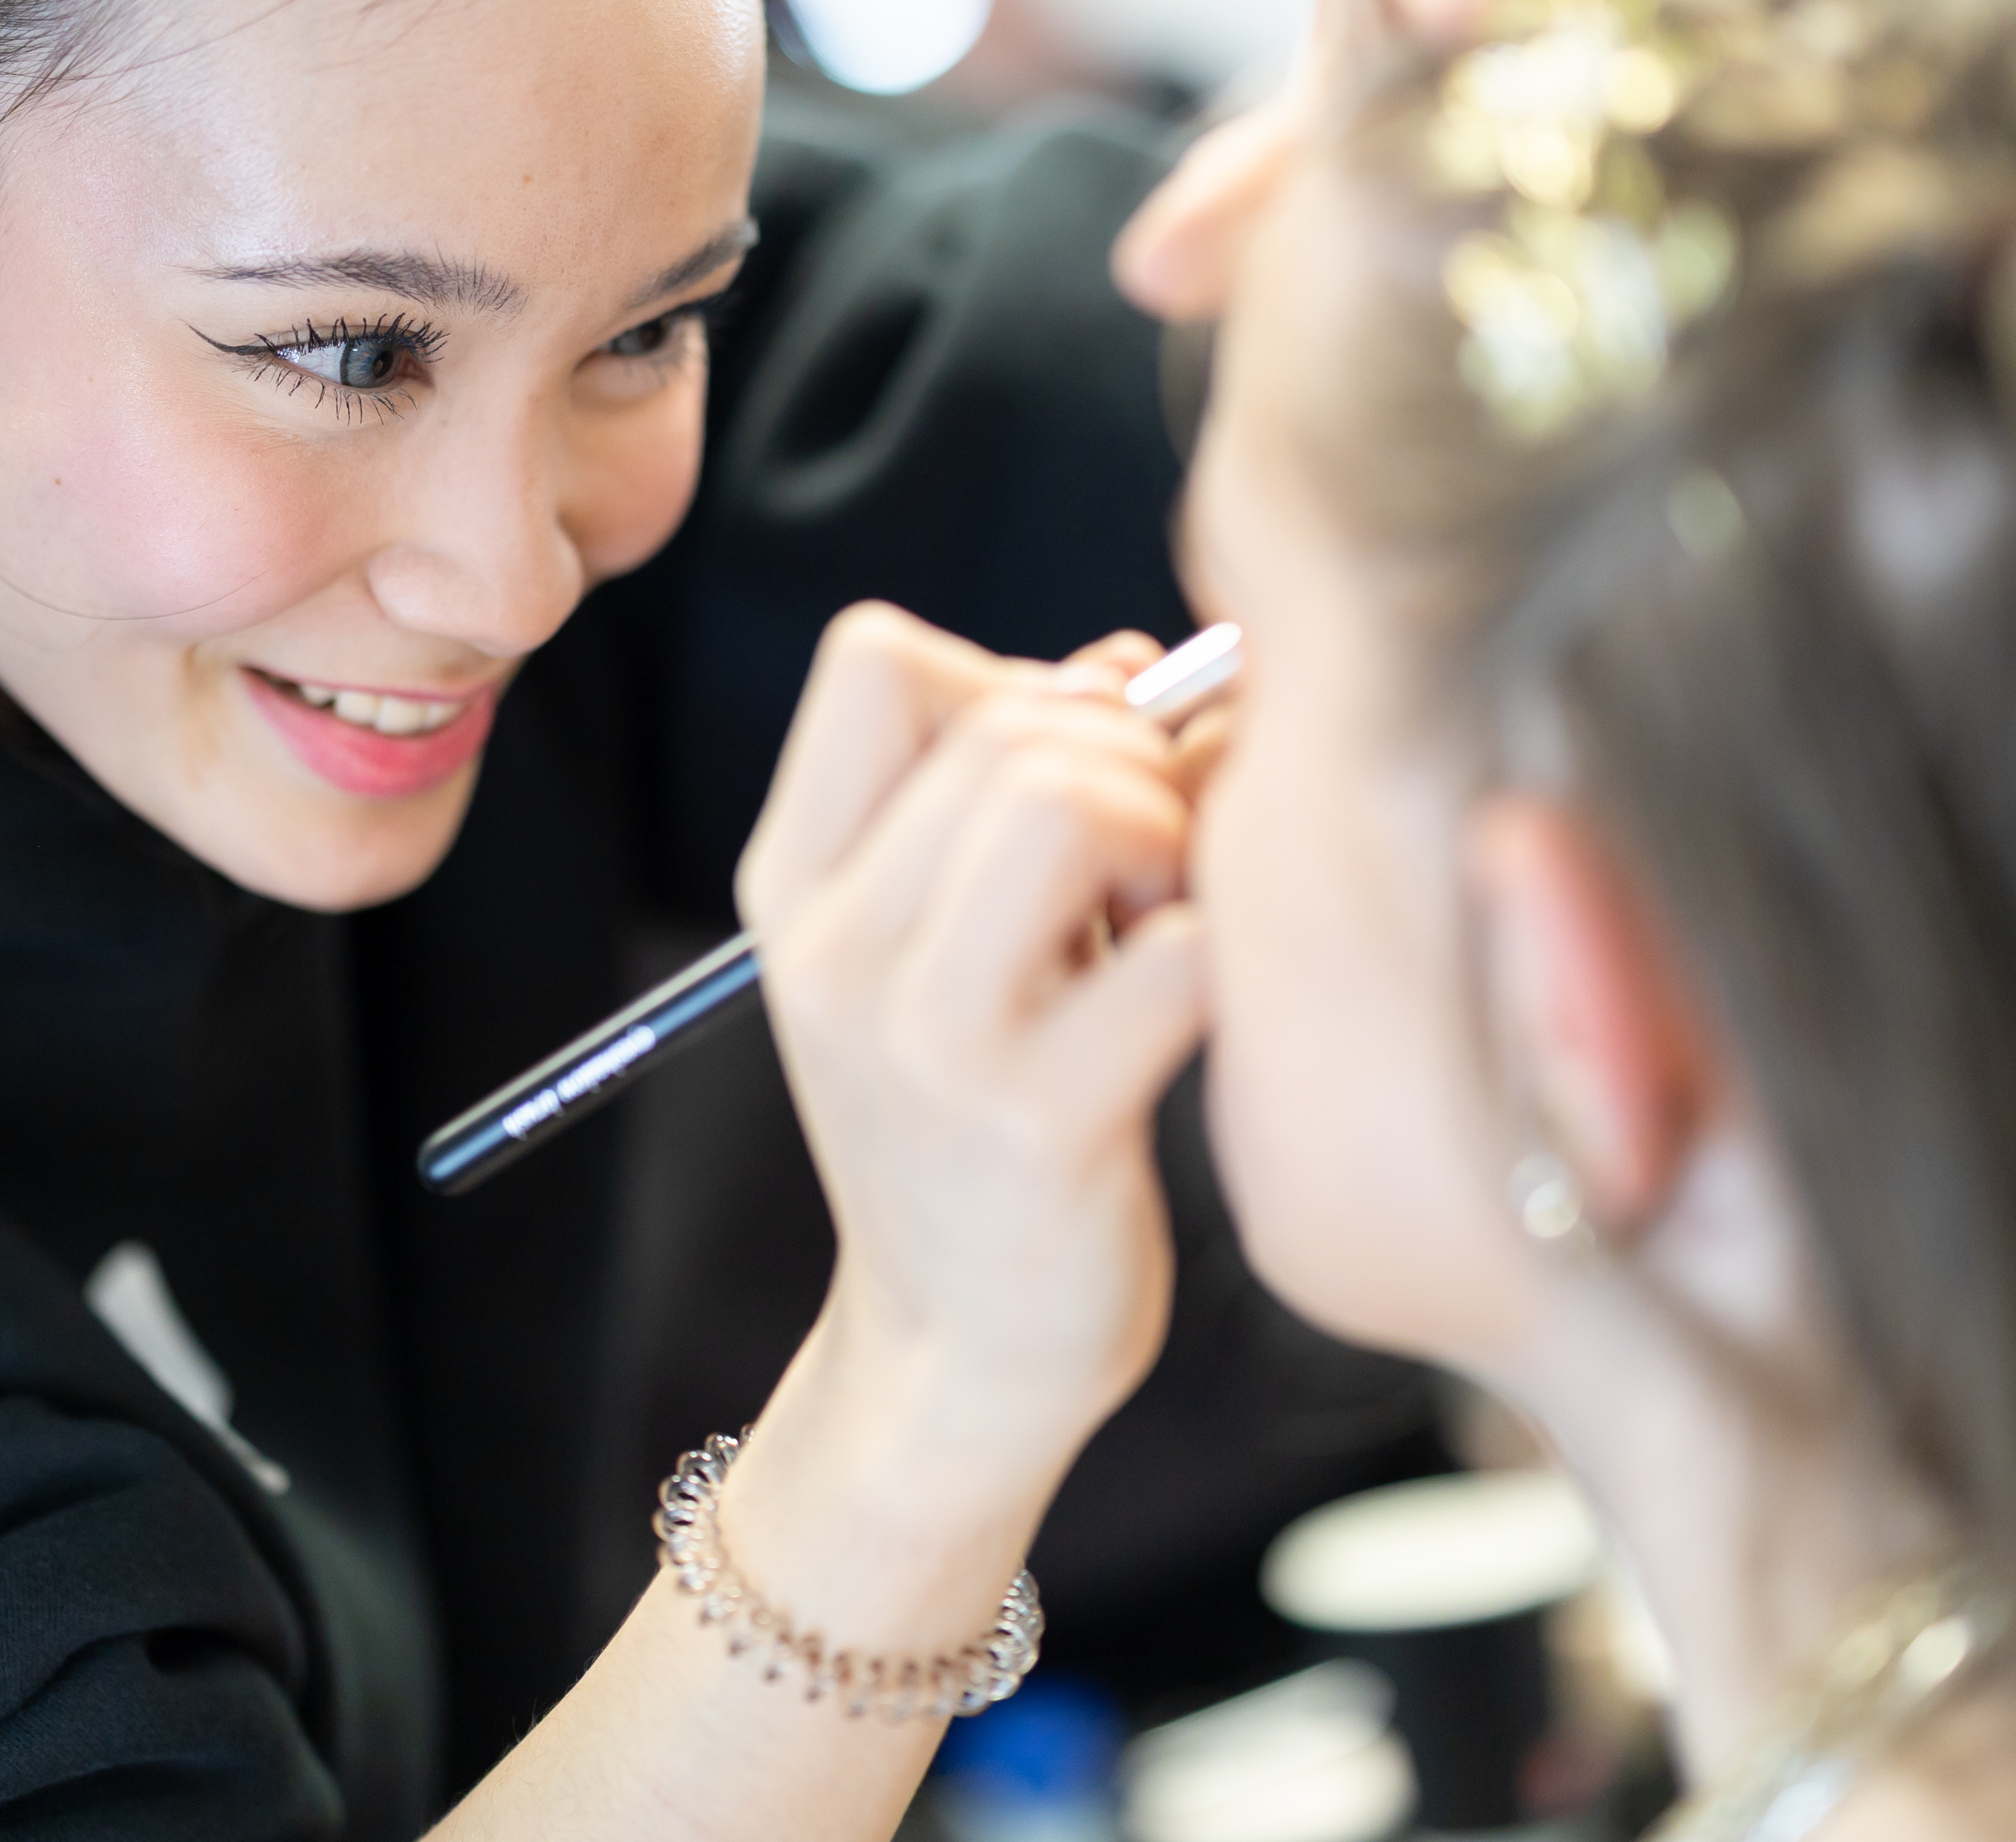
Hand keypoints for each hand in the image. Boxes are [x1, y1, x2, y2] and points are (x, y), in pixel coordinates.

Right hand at [730, 605, 1207, 1519]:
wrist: (962, 1355)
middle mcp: (838, 954)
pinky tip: (1193, 1009)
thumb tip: (1128, 662)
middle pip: (1014, 727)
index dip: (1004, 678)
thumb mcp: (943, 944)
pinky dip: (1220, 954)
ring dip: (1166, 834)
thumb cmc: (984, 1119)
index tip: (1056, 771)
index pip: (876, 659)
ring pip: (1074, 801)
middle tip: (1146, 866)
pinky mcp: (1044, 1125)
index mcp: (795, 887)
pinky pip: (1181, 950)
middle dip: (1126, 760)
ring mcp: (933, 1043)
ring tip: (1160, 920)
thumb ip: (1015, 787)